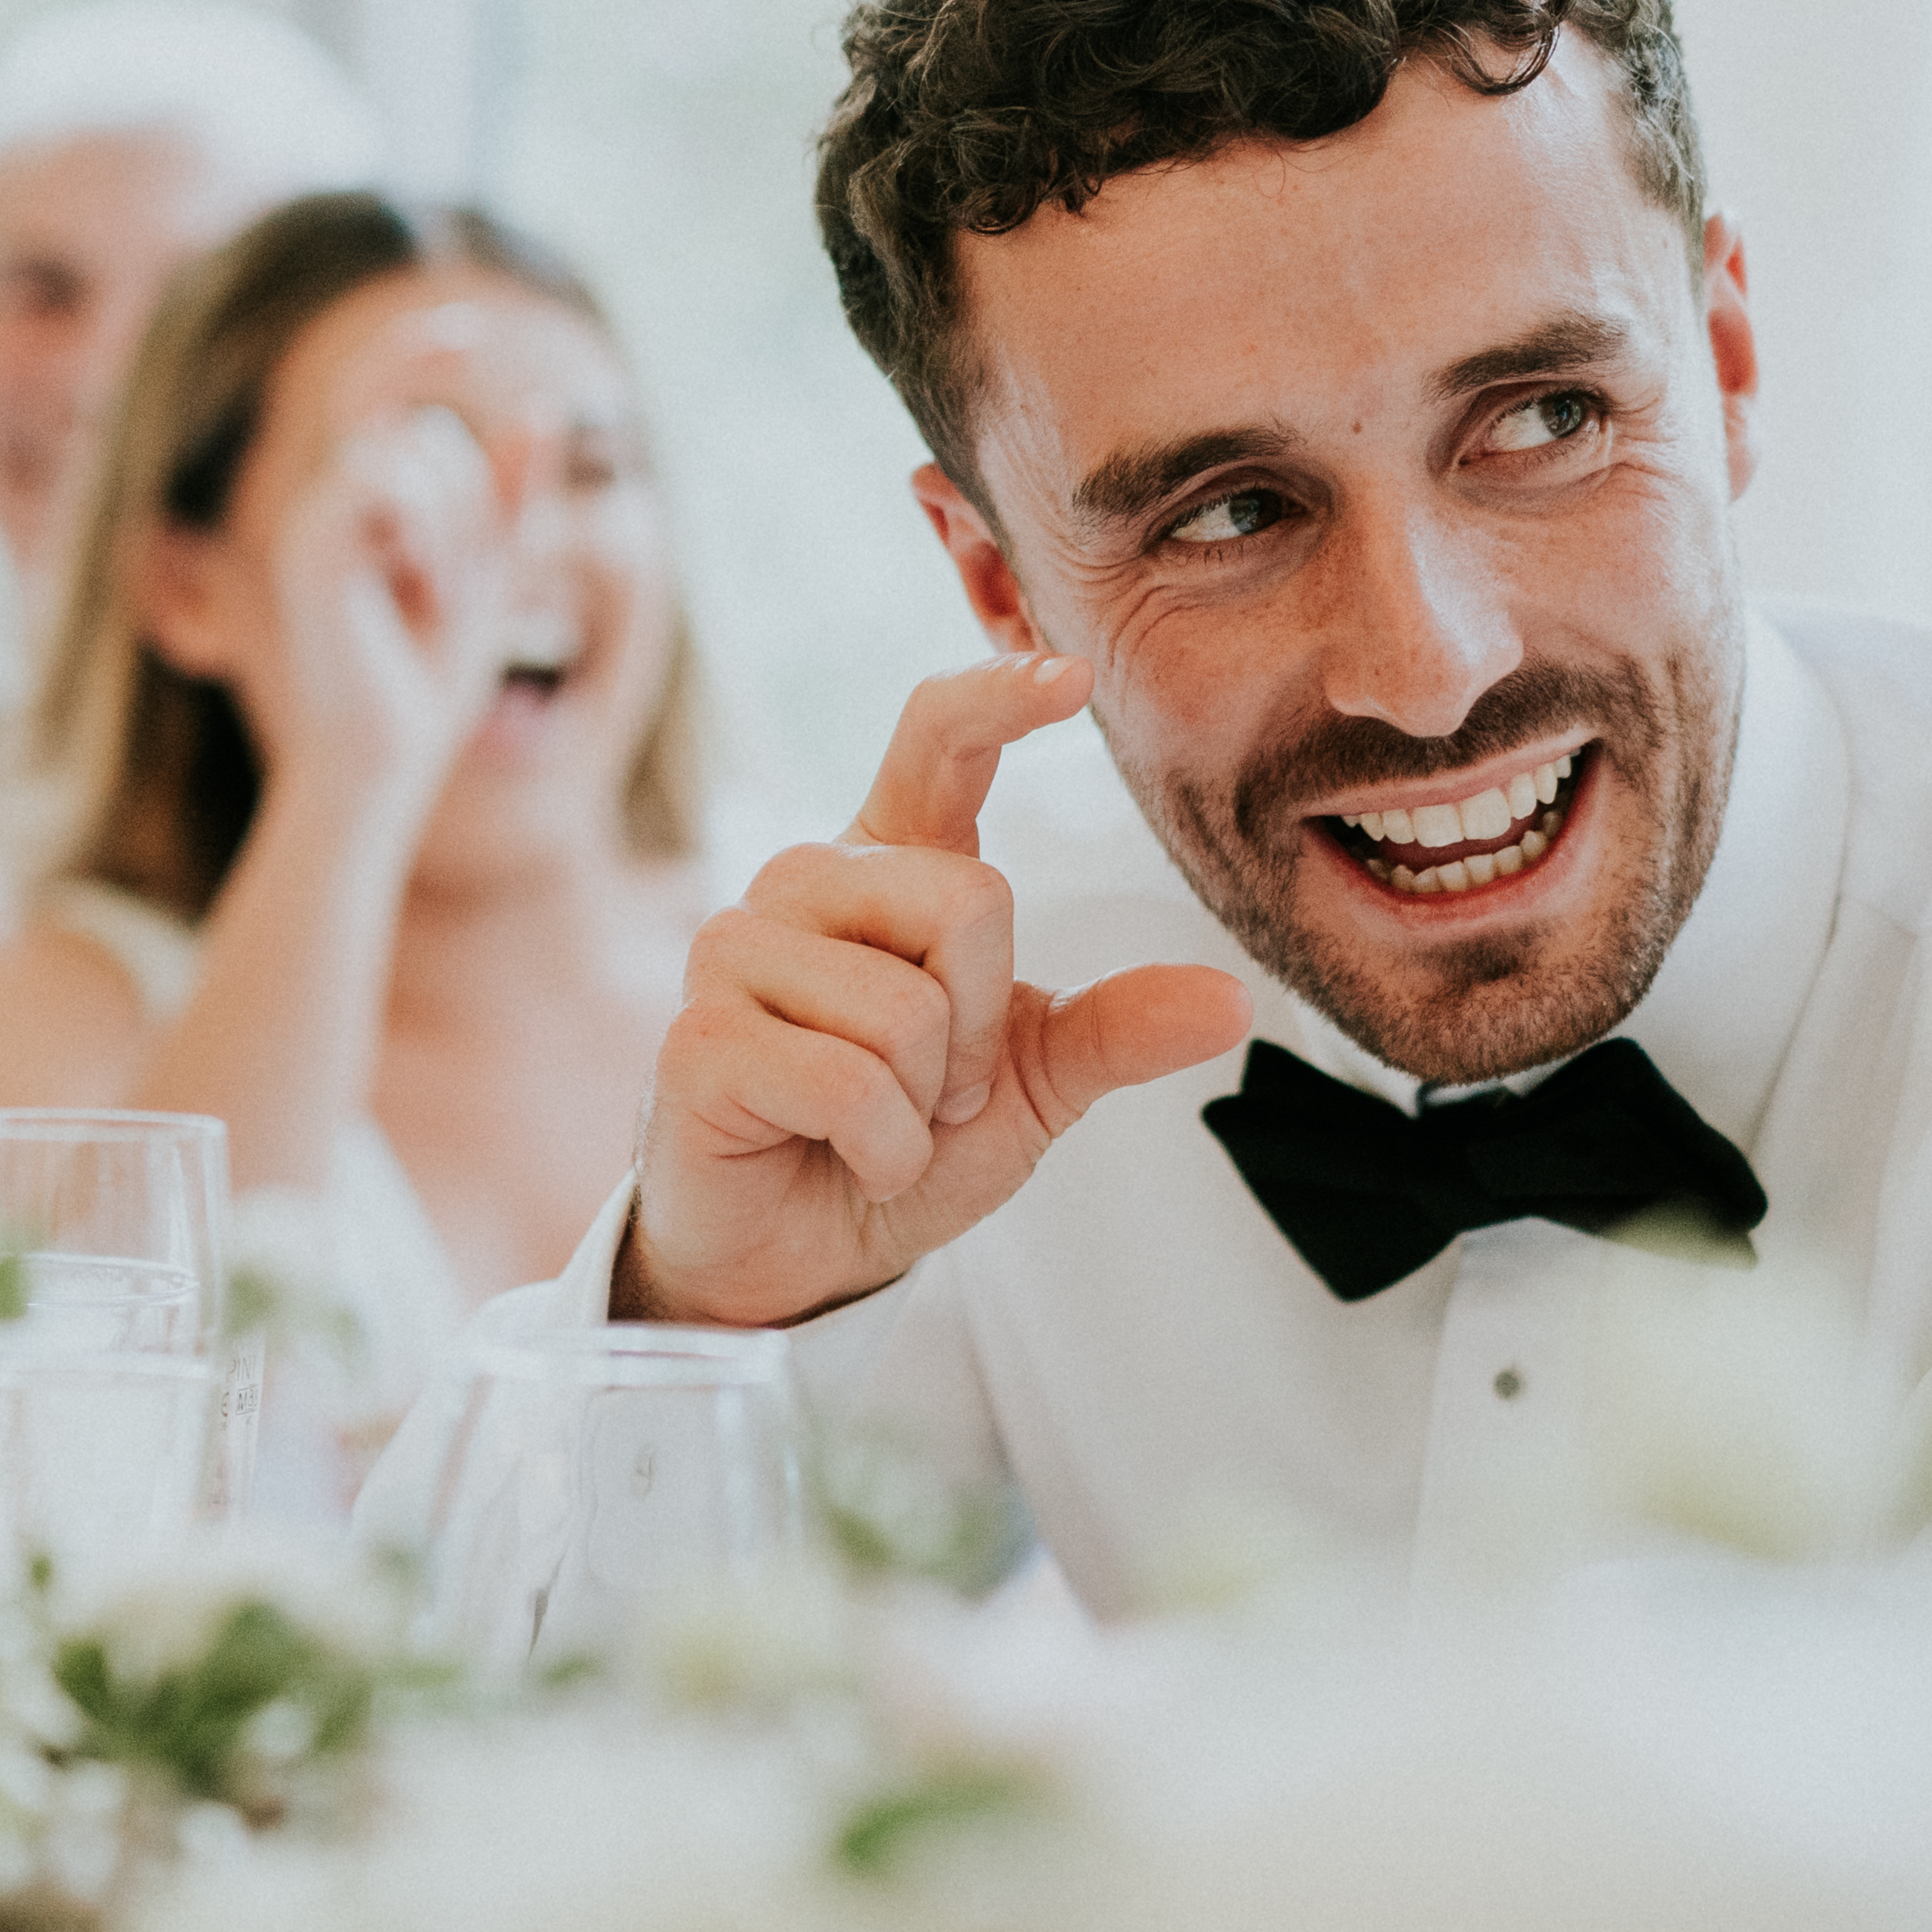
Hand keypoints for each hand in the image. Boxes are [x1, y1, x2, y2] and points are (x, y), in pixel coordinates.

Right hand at [264, 330, 536, 797]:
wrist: (384, 761)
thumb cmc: (427, 675)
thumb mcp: (488, 569)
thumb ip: (508, 494)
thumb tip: (541, 407)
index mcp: (359, 500)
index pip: (375, 391)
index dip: (412, 351)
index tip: (468, 332)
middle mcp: (325, 499)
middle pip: (417, 430)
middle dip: (470, 499)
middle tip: (463, 587)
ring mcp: (311, 521)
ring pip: (404, 450)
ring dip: (454, 524)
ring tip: (440, 599)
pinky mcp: (308, 549)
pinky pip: (379, 481)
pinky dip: (426, 531)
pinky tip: (423, 591)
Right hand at [625, 653, 1250, 1326]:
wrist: (804, 1253)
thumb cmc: (901, 1144)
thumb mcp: (1032, 1083)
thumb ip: (1117, 1029)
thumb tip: (1233, 1003)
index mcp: (886, 869)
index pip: (934, 742)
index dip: (997, 698)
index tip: (1073, 678)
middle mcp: (804, 884)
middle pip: (967, 899)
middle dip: (981, 1028)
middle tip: (932, 1091)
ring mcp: (735, 951)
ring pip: (908, 1007)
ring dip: (925, 1105)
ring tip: (879, 1126)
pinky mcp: (698, 1039)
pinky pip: (849, 1083)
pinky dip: (883, 1151)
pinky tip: (849, 1158)